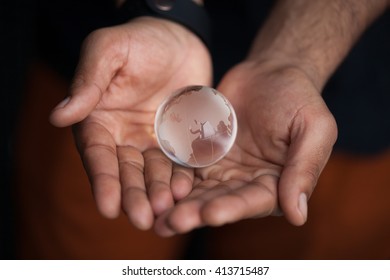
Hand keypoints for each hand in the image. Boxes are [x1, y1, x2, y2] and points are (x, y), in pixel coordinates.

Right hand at [49, 17, 211, 229]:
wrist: (178, 39)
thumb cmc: (139, 40)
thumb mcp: (109, 51)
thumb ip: (88, 83)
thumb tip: (58, 116)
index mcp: (99, 119)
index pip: (98, 155)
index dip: (103, 181)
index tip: (108, 206)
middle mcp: (123, 136)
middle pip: (126, 172)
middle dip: (133, 196)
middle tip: (142, 219)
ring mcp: (150, 141)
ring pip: (153, 173)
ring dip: (158, 193)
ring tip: (166, 210)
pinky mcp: (176, 140)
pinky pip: (178, 163)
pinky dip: (181, 178)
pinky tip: (186, 191)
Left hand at [154, 61, 336, 235]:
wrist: (270, 73)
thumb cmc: (298, 98)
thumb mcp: (313, 128)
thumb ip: (305, 169)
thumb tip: (298, 216)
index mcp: (276, 183)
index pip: (255, 201)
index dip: (233, 208)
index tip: (212, 214)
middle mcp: (246, 182)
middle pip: (221, 200)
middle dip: (198, 211)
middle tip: (173, 221)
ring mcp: (223, 169)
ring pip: (199, 190)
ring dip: (179, 203)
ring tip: (157, 216)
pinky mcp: (203, 154)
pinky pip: (186, 168)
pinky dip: (171, 179)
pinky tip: (152, 188)